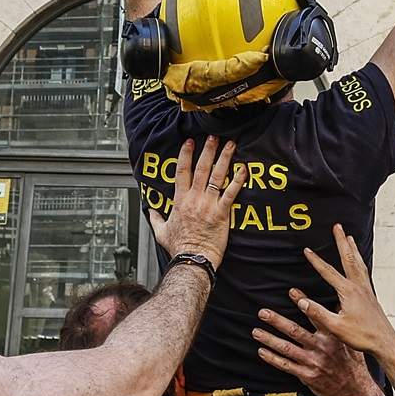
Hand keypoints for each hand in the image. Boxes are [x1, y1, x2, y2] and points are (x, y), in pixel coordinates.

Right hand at [148, 137, 245, 268]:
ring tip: (230, 145)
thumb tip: (151, 212)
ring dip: (224, 159)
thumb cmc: (179, 248)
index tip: (189, 142)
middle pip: (202, 168)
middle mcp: (194, 199)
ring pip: (217, 176)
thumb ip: (156, 219)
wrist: (193, 259)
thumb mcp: (161, 232)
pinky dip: (238, 180)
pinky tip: (243, 169)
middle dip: (208, 150)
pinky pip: (231, 193)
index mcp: (180, 201)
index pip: (182, 171)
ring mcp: (209, 204)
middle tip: (213, 137)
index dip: (185, 155)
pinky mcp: (222, 213)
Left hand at [253, 307, 382, 395]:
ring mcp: (312, 362)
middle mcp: (321, 347)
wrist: (355, 391)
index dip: (303, 302)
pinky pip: (286, 365)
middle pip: (294, 331)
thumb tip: (338, 306)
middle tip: (263, 313)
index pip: (315, 316)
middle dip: (277, 321)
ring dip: (269, 339)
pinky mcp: (307, 375)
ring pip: (286, 348)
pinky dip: (272, 358)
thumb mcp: (352, 342)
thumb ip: (341, 326)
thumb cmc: (354, 365)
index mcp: (332, 336)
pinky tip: (262, 352)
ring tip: (256, 331)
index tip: (292, 292)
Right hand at [289, 225, 394, 358]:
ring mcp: (366, 289)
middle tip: (338, 227)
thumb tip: (302, 301)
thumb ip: (318, 313)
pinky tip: (358, 263)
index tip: (307, 250)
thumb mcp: (336, 327)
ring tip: (350, 237)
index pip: (328, 272)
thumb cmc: (362, 336)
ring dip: (352, 249)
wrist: (384, 342)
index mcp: (348, 292)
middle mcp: (359, 286)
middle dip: (341, 241)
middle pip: (348, 258)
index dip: (316, 261)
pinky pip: (363, 271)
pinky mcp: (370, 295)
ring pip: (358, 263)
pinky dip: (359, 261)